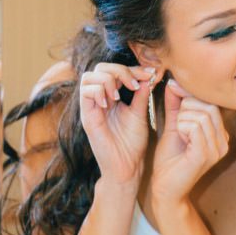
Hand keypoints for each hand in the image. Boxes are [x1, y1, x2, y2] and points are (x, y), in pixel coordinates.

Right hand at [79, 63, 154, 184]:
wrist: (126, 167)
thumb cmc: (132, 144)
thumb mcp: (139, 113)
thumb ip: (141, 94)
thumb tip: (149, 73)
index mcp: (111, 97)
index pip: (114, 71)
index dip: (132, 68)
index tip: (150, 73)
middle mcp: (99, 100)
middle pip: (99, 68)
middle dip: (119, 70)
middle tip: (133, 84)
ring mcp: (91, 108)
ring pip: (89, 77)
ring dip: (107, 80)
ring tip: (119, 95)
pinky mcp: (87, 117)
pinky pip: (85, 93)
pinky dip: (98, 92)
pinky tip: (110, 103)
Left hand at [151, 79, 229, 206]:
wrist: (165, 189)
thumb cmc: (169, 161)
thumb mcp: (172, 127)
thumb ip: (174, 106)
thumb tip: (173, 83)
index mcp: (218, 133)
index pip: (210, 102)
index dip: (189, 94)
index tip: (172, 89)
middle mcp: (223, 141)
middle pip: (208, 106)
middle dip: (185, 107)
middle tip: (176, 121)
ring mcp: (217, 149)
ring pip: (201, 115)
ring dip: (182, 119)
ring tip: (178, 133)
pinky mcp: (206, 155)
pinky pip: (195, 127)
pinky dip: (182, 128)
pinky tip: (180, 138)